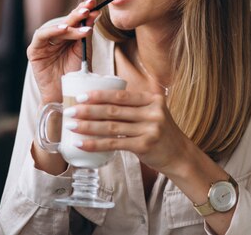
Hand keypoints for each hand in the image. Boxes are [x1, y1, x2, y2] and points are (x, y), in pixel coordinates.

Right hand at [26, 0, 100, 103]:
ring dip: (70, 22)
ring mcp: (44, 44)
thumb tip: (94, 13)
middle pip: (66, 21)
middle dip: (78, 13)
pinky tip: (64, 29)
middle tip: (89, 6)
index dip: (84, 11)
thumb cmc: (76, 74)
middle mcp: (55, 38)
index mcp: (68, 37)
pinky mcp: (34, 51)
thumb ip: (86, 33)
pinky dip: (52, 30)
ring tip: (82, 17)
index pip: (75, 21)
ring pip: (56, 28)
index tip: (95, 4)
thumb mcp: (84, 50)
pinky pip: (42, 36)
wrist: (65, 94)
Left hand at [64, 89, 192, 173]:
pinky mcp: (144, 145)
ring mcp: (150, 129)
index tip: (82, 96)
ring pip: (111, 127)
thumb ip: (136, 105)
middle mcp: (153, 112)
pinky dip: (95, 144)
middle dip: (89, 110)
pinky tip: (82, 143)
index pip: (122, 95)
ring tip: (71, 126)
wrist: (179, 154)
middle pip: (114, 110)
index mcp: (153, 99)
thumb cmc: (161, 132)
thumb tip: (104, 101)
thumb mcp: (154, 113)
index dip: (100, 95)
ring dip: (88, 126)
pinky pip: (114, 144)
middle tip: (70, 111)